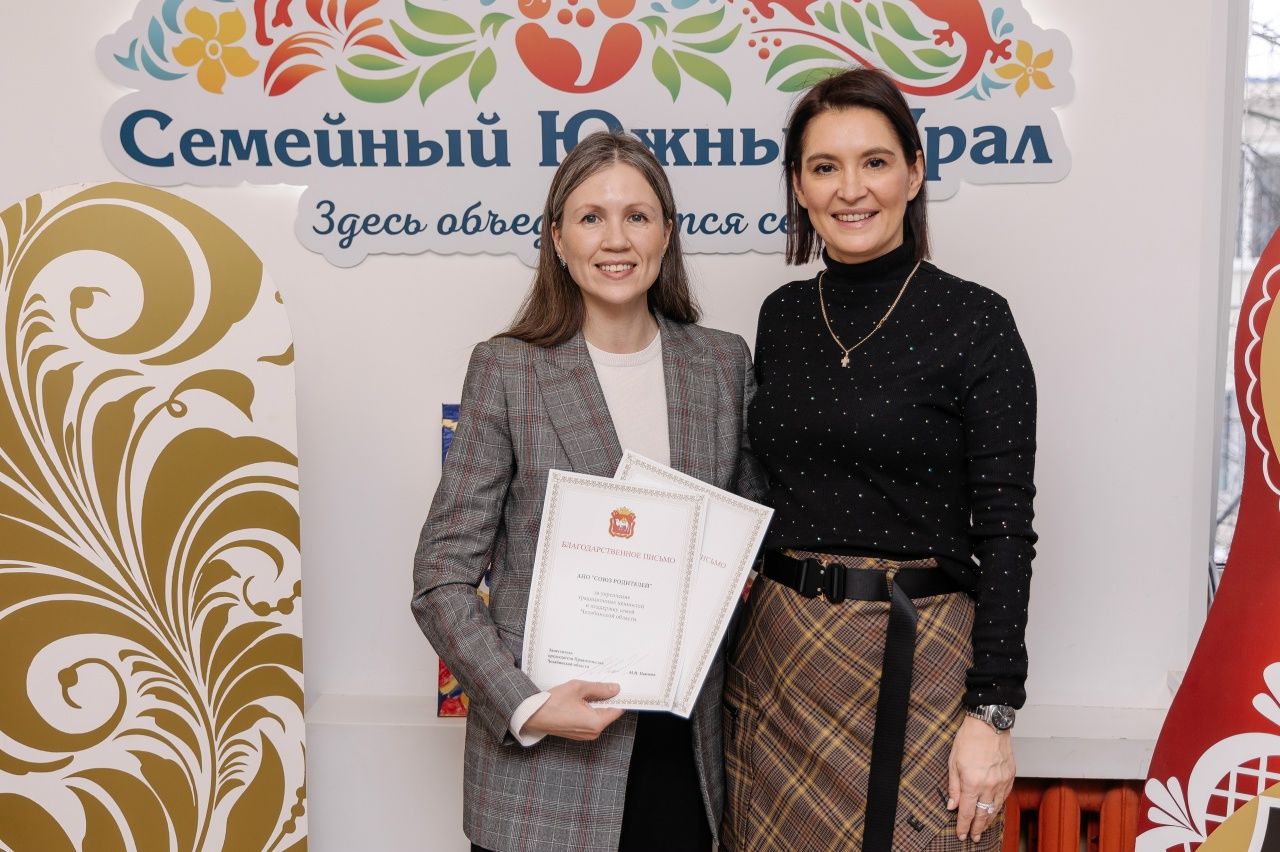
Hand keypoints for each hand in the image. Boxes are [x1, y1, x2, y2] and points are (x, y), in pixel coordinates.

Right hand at [522, 680, 624, 740]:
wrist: (532, 715)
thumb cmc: (553, 703)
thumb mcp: (578, 688)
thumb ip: (600, 688)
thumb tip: (615, 688)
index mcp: (596, 723)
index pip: (617, 709)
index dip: (619, 697)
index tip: (619, 686)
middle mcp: (593, 732)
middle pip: (608, 713)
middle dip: (606, 698)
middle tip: (601, 683)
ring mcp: (585, 735)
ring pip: (598, 716)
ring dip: (596, 703)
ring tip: (587, 690)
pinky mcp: (577, 734)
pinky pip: (589, 720)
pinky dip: (588, 710)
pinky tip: (580, 699)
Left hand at [946, 715, 1014, 842]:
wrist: (989, 724)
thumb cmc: (969, 739)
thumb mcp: (953, 762)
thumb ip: (953, 786)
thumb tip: (952, 805)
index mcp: (972, 782)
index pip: (967, 812)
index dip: (963, 825)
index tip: (961, 834)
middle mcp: (989, 785)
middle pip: (982, 814)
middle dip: (977, 828)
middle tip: (973, 837)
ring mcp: (1001, 781)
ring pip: (995, 808)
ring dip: (988, 820)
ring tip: (983, 828)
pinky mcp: (1010, 776)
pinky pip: (1004, 797)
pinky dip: (998, 806)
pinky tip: (994, 810)